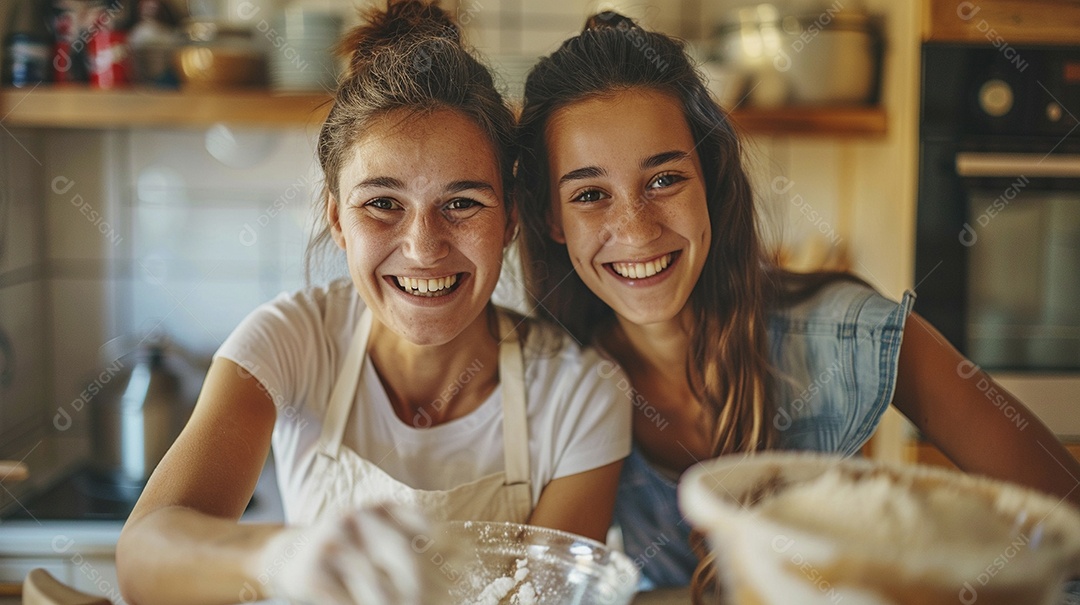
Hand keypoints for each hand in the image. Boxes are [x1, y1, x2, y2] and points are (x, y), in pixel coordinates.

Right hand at [252, 505, 446, 604]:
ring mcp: (333, 543)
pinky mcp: (313, 572)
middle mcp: (358, 518)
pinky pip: (348, 603)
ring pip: (377, 587)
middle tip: (432, 603)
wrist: (286, 555)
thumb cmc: (347, 551)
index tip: (463, 580)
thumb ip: (411, 544)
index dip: (450, 554)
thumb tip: (459, 564)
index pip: (426, 529)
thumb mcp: (377, 536)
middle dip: (423, 588)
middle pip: (404, 555)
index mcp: (383, 508)